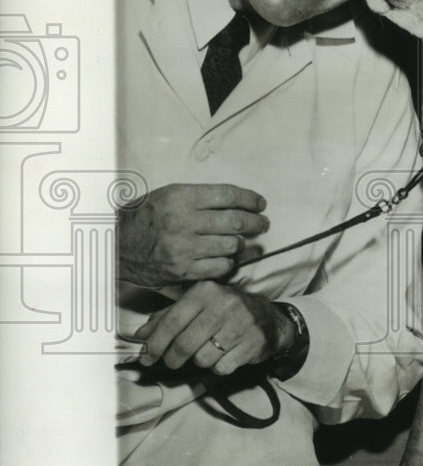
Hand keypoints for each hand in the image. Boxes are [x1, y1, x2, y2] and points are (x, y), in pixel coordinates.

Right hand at [117, 183, 268, 286]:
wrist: (117, 245)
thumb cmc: (146, 217)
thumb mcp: (169, 195)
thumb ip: (201, 197)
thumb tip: (238, 202)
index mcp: (181, 197)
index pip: (228, 195)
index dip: (250, 199)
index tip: (259, 203)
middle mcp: (183, 221)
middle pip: (236, 222)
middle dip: (256, 223)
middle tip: (262, 224)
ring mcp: (184, 248)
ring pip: (231, 245)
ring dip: (242, 244)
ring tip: (244, 242)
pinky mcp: (183, 270)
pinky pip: (220, 267)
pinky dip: (229, 263)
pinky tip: (227, 258)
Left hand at [133, 281, 297, 375]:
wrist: (270, 319)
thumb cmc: (227, 311)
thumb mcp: (198, 305)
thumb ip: (168, 317)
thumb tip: (142, 336)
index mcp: (205, 291)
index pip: (172, 322)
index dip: (156, 343)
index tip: (147, 356)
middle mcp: (223, 305)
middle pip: (185, 344)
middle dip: (174, 358)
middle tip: (173, 362)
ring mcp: (240, 324)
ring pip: (203, 358)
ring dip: (201, 361)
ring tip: (210, 350)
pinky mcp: (252, 343)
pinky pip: (222, 367)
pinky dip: (219, 367)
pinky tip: (225, 355)